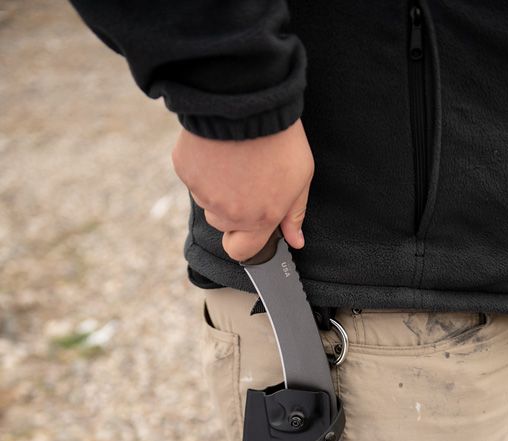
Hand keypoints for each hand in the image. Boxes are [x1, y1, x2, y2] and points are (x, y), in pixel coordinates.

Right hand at [172, 119, 313, 261]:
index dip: (244, 242)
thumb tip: (295, 241)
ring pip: (206, 201)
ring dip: (216, 188)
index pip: (241, 251)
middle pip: (222, 224)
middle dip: (232, 209)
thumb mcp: (301, 177)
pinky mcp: (185, 171)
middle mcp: (229, 213)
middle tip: (246, 179)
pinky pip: (192, 177)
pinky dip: (202, 167)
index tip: (248, 228)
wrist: (248, 101)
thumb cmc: (279, 138)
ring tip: (234, 159)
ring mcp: (204, 193)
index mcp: (259, 219)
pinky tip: (218, 148)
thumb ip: (295, 214)